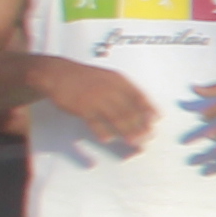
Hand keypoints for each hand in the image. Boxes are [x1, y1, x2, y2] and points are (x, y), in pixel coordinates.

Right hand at [31, 57, 155, 152]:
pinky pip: (94, 122)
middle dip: (141, 126)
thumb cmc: (88, 78)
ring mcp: (96, 99)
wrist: (59, 73)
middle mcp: (110, 90)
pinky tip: (108, 140)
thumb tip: (144, 107)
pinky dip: (102, 132)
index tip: (156, 120)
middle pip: (130, 110)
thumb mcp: (110, 78)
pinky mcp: (82, 107)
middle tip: (148, 137)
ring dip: (127, 132)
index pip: (139, 96)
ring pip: (116, 118)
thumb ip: (126, 91)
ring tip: (135, 142)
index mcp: (119, 81)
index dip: (149, 109)